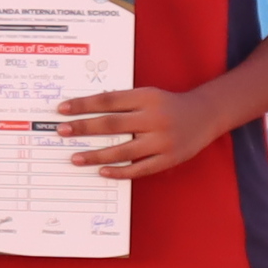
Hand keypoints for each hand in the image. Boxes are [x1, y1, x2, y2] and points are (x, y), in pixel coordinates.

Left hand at [58, 87, 211, 178]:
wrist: (206, 115)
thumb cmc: (167, 105)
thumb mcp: (147, 95)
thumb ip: (122, 103)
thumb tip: (85, 114)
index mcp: (147, 98)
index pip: (108, 100)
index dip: (83, 105)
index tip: (62, 109)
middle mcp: (155, 118)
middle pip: (112, 124)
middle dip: (84, 128)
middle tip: (61, 131)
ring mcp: (163, 140)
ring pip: (123, 150)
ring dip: (96, 155)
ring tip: (75, 158)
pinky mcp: (169, 159)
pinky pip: (140, 168)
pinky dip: (119, 171)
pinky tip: (101, 171)